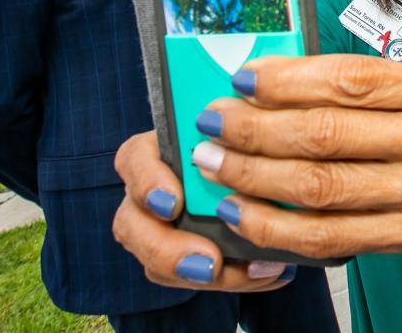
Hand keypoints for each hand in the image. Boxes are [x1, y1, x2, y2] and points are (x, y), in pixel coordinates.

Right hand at [112, 131, 296, 290]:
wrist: (270, 161)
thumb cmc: (249, 134)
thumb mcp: (246, 125)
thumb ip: (238, 134)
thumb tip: (248, 140)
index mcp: (161, 148)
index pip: (135, 158)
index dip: (147, 182)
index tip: (174, 203)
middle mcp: (152, 188)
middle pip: (132, 222)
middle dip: (165, 250)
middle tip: (209, 263)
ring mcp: (160, 224)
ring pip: (155, 259)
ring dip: (197, 273)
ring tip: (247, 272)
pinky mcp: (182, 253)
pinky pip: (190, 276)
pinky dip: (231, 276)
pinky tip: (266, 270)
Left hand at [176, 54, 401, 259]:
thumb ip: (373, 84)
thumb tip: (282, 82)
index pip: (349, 80)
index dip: (287, 79)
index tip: (243, 77)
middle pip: (325, 134)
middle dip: (254, 128)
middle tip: (213, 120)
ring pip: (319, 187)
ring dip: (253, 176)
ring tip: (215, 164)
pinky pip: (330, 237)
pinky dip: (277, 227)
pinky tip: (244, 211)